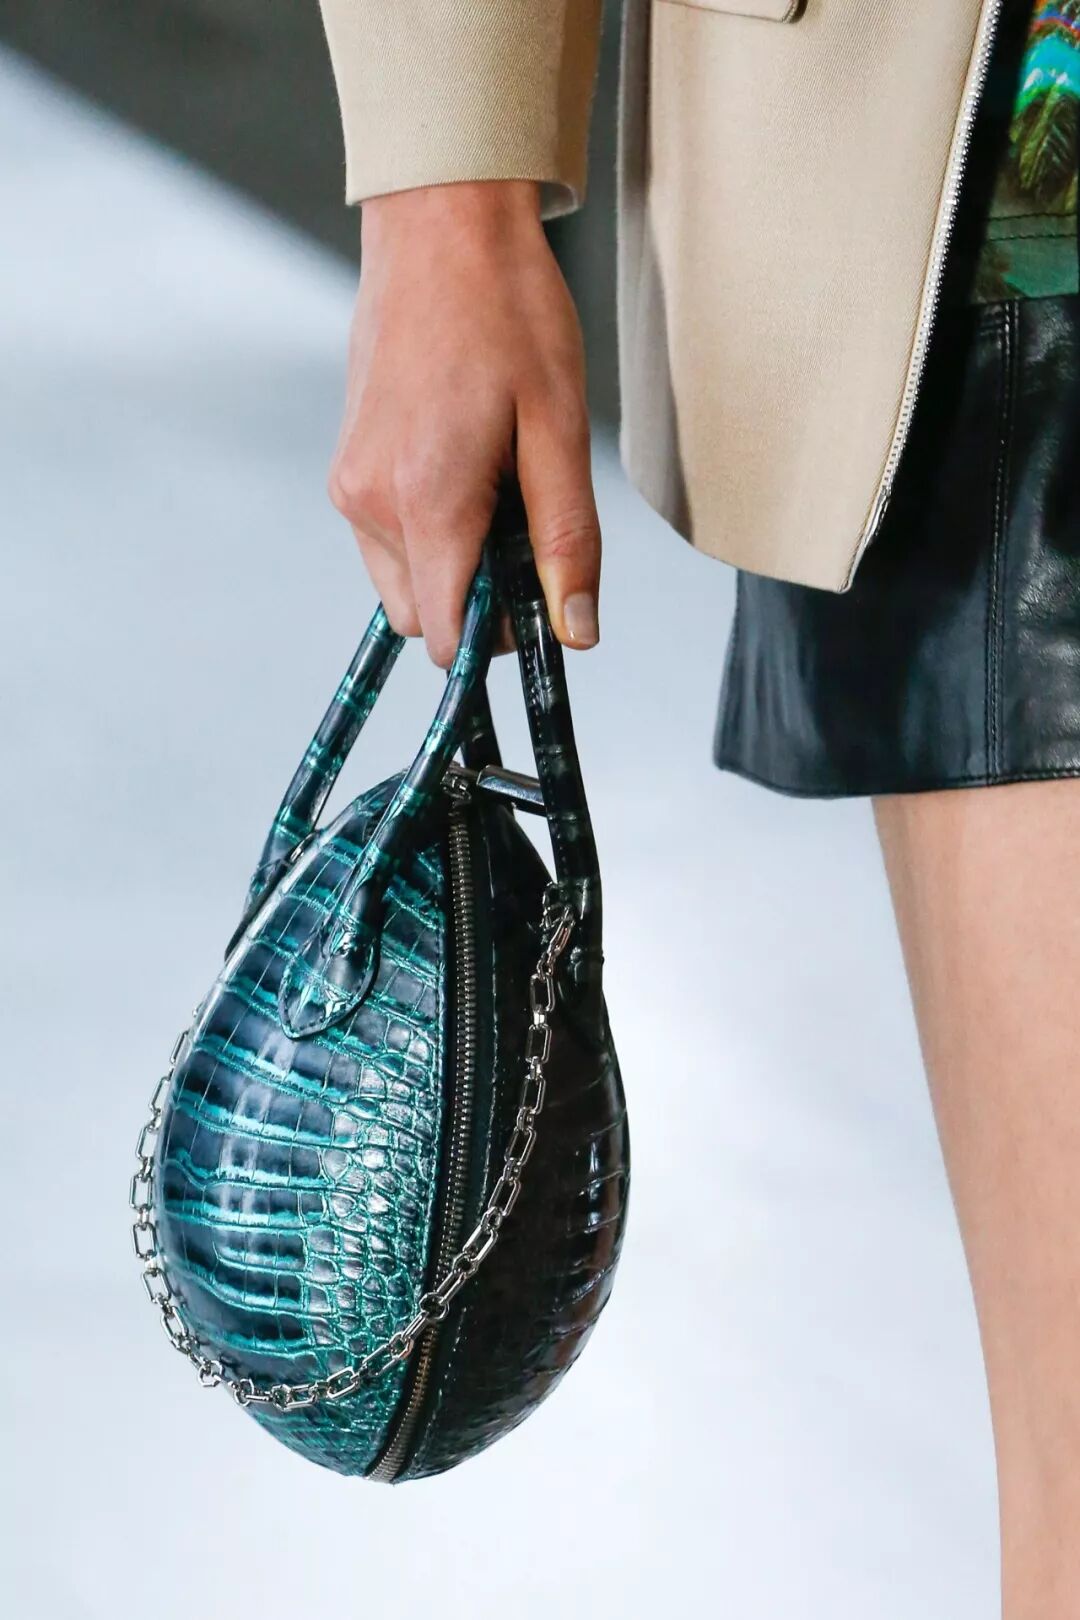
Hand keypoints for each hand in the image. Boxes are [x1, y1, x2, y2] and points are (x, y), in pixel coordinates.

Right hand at [328, 180, 600, 666]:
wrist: (441, 224)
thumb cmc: (507, 310)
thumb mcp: (561, 427)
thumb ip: (567, 539)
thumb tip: (575, 633)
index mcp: (426, 498)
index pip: (450, 634)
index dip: (502, 636)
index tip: (539, 599)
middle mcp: (370, 502)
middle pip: (425, 619)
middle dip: (479, 601)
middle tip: (526, 526)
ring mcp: (350, 485)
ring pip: (404, 584)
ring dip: (453, 567)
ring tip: (496, 485)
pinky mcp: (346, 466)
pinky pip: (387, 542)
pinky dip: (429, 535)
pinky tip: (465, 469)